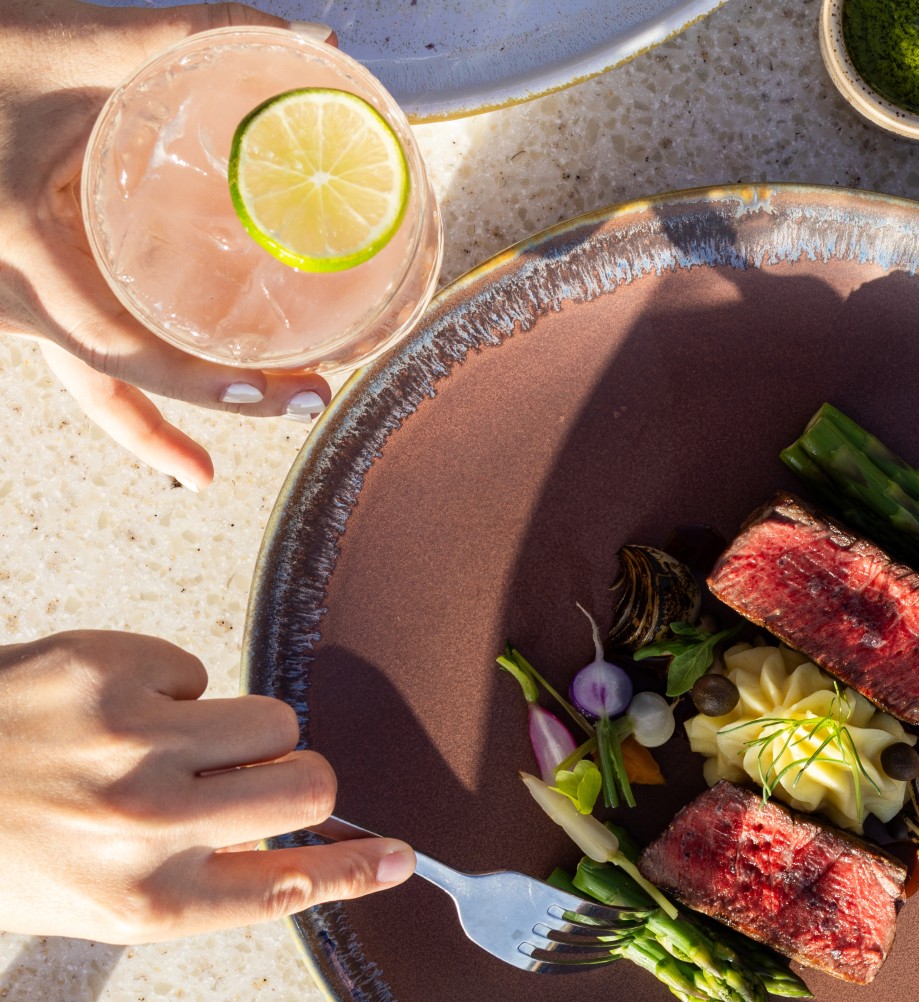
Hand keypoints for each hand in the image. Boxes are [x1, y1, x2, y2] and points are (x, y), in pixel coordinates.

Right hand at [0, 2, 336, 487]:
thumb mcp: (62, 39)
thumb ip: (179, 34)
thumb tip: (317, 42)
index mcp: (14, 243)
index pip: (110, 345)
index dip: (192, 380)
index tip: (268, 389)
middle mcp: (4, 286)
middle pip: (103, 382)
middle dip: (188, 420)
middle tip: (301, 403)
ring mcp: (5, 295)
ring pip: (83, 379)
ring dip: (147, 425)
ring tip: (204, 471)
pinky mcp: (17, 287)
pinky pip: (72, 352)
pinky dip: (124, 388)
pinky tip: (177, 417)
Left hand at [0, 630, 411, 941]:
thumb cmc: (2, 848)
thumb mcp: (108, 903)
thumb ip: (222, 883)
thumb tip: (349, 854)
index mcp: (149, 900)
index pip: (297, 882)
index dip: (359, 867)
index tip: (401, 856)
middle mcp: (147, 824)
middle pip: (309, 787)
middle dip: (296, 782)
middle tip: (245, 782)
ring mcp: (127, 740)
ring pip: (273, 720)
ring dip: (237, 731)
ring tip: (164, 742)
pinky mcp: (103, 667)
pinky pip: (196, 668)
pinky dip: (164, 686)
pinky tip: (102, 708)